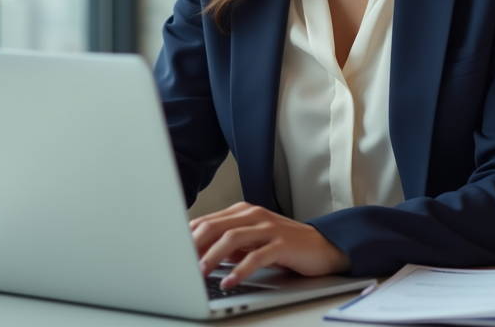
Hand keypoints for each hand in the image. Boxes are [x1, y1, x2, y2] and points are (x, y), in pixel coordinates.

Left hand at [190, 202, 350, 288]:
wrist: (323, 246)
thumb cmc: (285, 244)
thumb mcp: (252, 241)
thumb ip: (228, 243)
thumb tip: (197, 255)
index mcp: (243, 212)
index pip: (207, 221)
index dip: (187, 237)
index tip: (172, 253)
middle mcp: (254, 215)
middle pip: (215, 226)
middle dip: (193, 245)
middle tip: (178, 263)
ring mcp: (268, 228)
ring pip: (231, 238)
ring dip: (212, 257)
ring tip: (199, 273)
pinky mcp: (282, 244)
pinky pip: (256, 257)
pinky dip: (239, 270)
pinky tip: (229, 281)